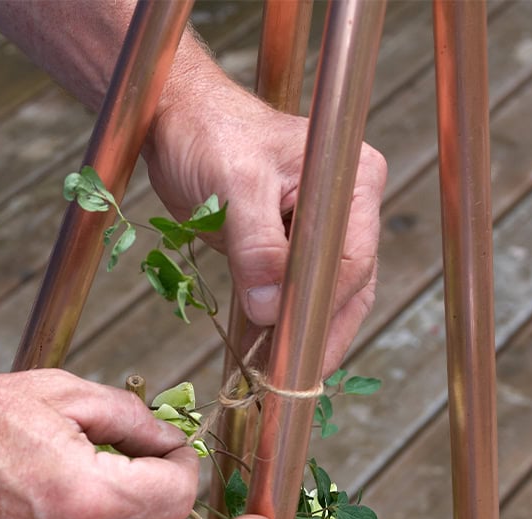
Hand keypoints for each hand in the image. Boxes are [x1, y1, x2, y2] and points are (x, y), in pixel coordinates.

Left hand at [144, 82, 386, 375]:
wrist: (179, 122)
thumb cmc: (208, 136)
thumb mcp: (233, 185)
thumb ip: (257, 245)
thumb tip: (273, 309)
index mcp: (352, 178)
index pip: (351, 261)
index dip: (321, 308)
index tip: (291, 349)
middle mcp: (350, 205)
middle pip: (348, 287)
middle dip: (317, 334)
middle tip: (287, 383)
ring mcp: (325, 228)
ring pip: (327, 297)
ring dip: (301, 336)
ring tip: (275, 379)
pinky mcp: (295, 245)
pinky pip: (297, 294)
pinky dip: (282, 324)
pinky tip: (265, 355)